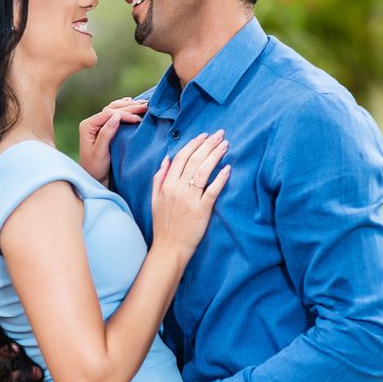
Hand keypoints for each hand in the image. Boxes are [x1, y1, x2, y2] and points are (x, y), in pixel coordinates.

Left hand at [79, 98, 148, 185]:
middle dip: (130, 107)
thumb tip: (116, 116)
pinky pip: (115, 114)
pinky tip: (130, 102)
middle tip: (146, 106)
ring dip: (129, 106)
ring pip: (114, 109)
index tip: (138, 118)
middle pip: (112, 109)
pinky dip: (124, 108)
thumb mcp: (99, 153)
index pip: (108, 114)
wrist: (94, 179)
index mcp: (87, 126)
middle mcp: (92, 123)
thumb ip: (106, 134)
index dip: (124, 114)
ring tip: (143, 104)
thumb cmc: (95, 169)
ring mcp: (98, 125)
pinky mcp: (105, 129)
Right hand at [150, 131, 229, 259]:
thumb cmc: (163, 224)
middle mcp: (178, 189)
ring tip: (226, 145)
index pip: (181, 157)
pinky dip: (220, 178)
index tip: (205, 136)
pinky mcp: (202, 210)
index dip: (194, 144)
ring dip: (215, 155)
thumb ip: (159, 178)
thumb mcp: (155, 199)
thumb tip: (166, 159)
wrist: (169, 247)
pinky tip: (228, 168)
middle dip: (208, 144)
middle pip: (194, 160)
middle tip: (220, 134)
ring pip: (203, 171)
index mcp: (167, 185)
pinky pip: (212, 190)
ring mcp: (190, 199)